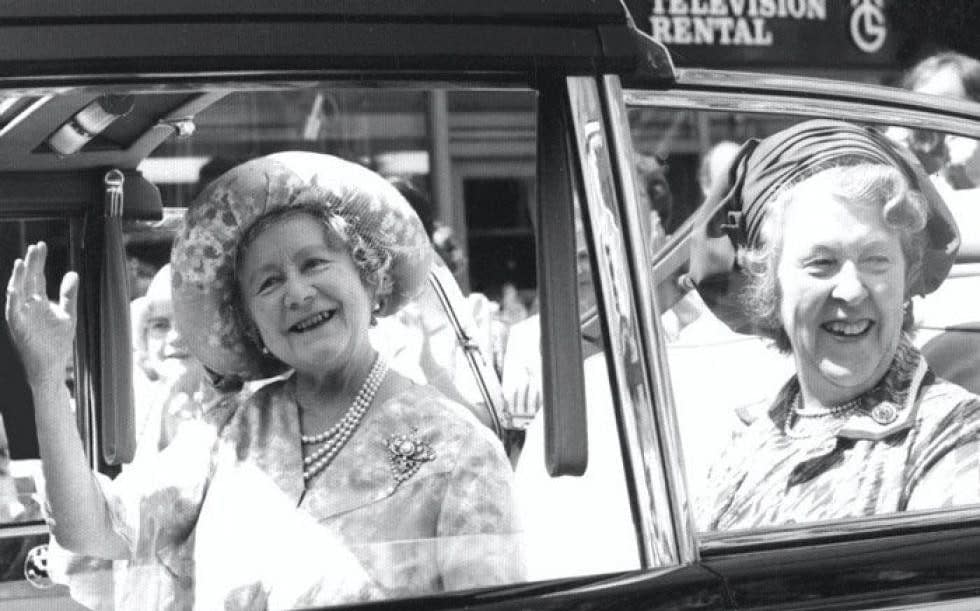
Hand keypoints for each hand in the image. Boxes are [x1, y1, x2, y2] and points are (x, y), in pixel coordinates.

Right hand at [4, 242, 78, 383]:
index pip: (37, 276)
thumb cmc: (57, 342)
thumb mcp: (67, 313)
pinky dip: (13, 297)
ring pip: (17, 291)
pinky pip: (13, 309)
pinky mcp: (17, 326)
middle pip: (28, 280)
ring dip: (19, 277)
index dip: (39, 261)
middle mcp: (27, 305)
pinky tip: (16, 285)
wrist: (51, 365)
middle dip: (31, 263)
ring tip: (22, 261)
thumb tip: (72, 272)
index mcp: (38, 301)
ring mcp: (21, 315)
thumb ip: (68, 294)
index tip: (41, 244)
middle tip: (35, 246)